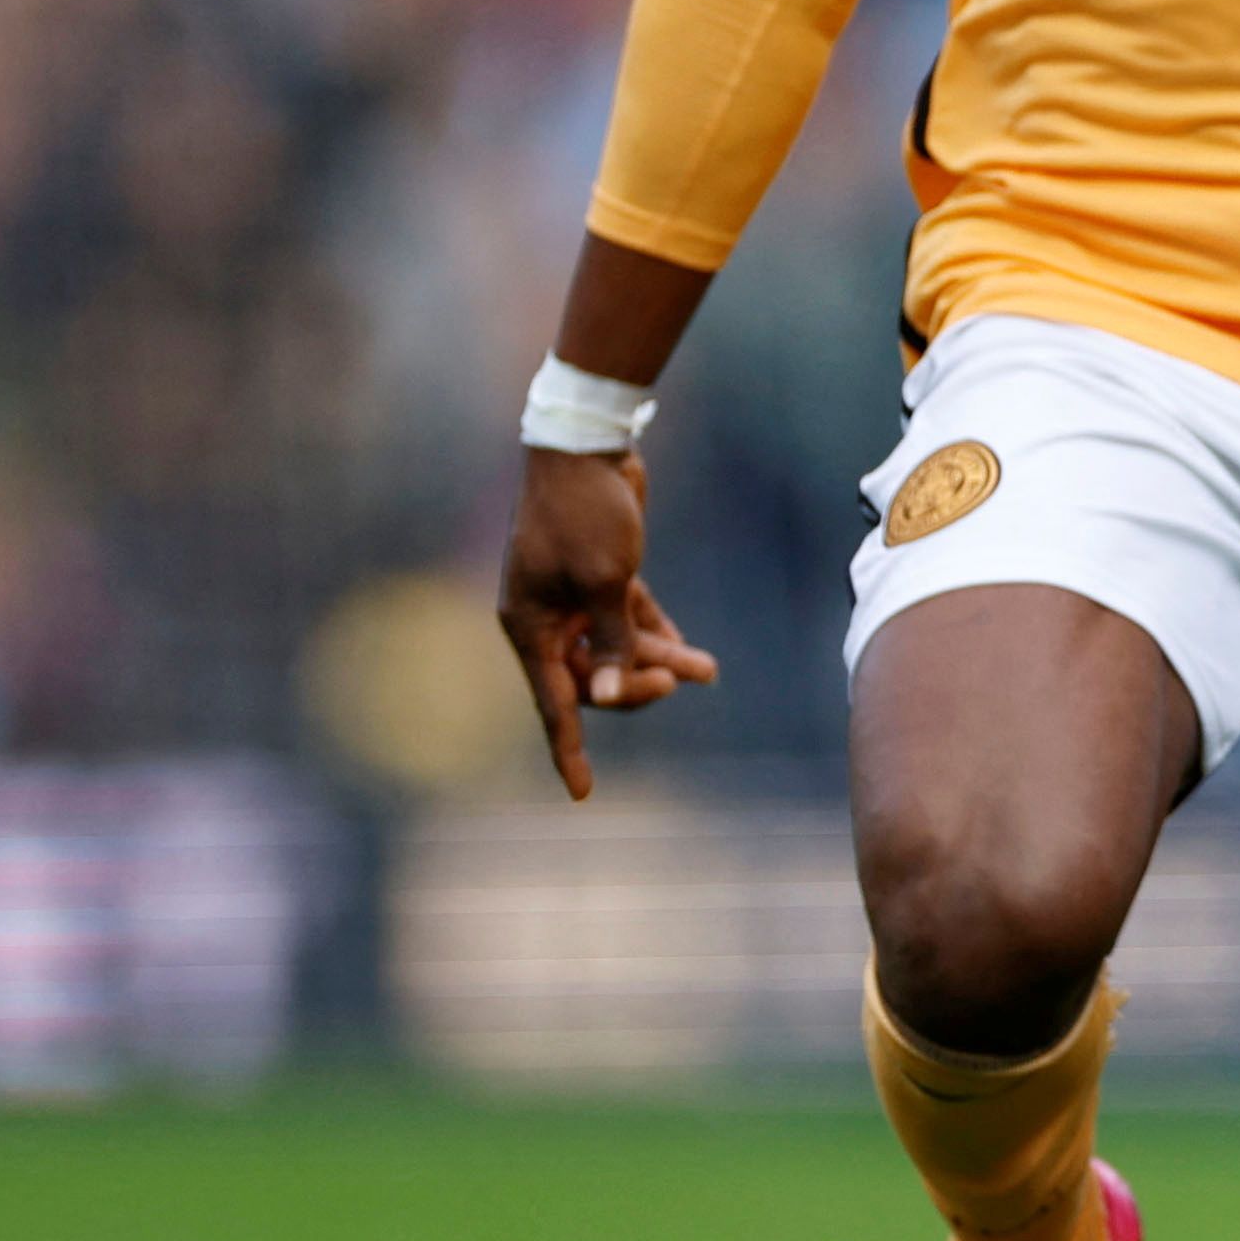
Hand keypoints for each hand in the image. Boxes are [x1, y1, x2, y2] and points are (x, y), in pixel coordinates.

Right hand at [494, 445, 722, 798]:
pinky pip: (628, 622)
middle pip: (591, 678)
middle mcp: (546, 618)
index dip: (568, 749)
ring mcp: (573, 598)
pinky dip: (656, 637)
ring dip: (659, 662)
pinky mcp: (601, 578)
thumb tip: (607, 696)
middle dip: (634, 686)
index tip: (582, 793)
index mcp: (529, 626)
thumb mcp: (605, 582)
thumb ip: (611, 642)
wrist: (588, 447)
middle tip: (678, 683)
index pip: (554, 701)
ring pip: (616, 650)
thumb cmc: (587, 513)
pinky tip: (692, 656)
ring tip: (709, 671)